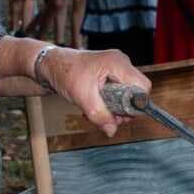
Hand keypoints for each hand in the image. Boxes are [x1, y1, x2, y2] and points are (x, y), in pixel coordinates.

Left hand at [38, 48, 152, 136]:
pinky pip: (118, 90)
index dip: (134, 103)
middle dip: (122, 108)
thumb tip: (112, 130)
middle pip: (136, 91)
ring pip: (127, 93)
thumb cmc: (64, 72)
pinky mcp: (111, 73)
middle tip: (106, 115)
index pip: (142, 86)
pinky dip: (109, 101)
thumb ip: (99, 115)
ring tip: (96, 110)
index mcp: (117, 63)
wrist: (51, 65)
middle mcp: (120, 63)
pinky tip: (96, 104)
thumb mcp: (82, 97)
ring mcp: (116, 67)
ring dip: (114, 107)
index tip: (119, 113)